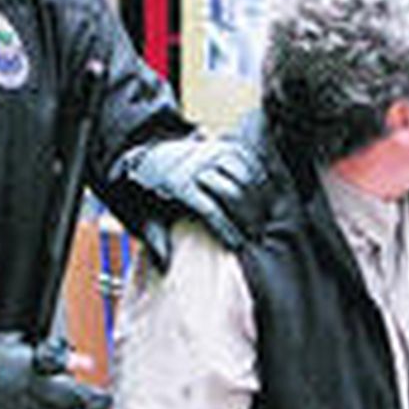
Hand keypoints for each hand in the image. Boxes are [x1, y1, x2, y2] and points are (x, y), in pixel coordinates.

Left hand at [122, 137, 265, 269]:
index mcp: (178, 185)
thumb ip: (156, 240)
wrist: (148, 157)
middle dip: (246, 216)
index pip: (210, 210)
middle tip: (254, 235)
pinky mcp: (220, 146)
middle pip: (232, 192)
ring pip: (243, 175)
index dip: (226, 229)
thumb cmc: (150, 195)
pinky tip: (261, 197)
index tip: (237, 245)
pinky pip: (246, 160)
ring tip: (260, 219)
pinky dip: (257, 177)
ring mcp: (210, 152)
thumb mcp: (146, 216)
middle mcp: (196, 166)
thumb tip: (167, 263)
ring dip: (255, 198)